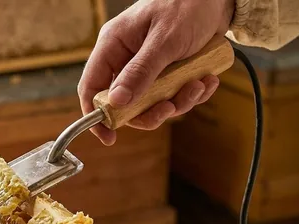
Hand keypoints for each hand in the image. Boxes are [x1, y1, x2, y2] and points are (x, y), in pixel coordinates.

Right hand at [78, 0, 234, 144]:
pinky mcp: (169, 72)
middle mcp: (127, 59)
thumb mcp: (164, 40)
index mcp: (114, 45)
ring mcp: (148, 67)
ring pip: (153, 103)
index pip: (92, 86)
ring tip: (199, 83)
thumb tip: (115, 102)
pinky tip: (206, 79)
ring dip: (179, 100)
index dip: (96, 114)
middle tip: (171, 107)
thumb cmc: (187, 4)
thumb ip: (140, 72)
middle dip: (151, 110)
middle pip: (126, 103)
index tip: (109, 136)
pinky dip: (192, 93)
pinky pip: (174, 95)